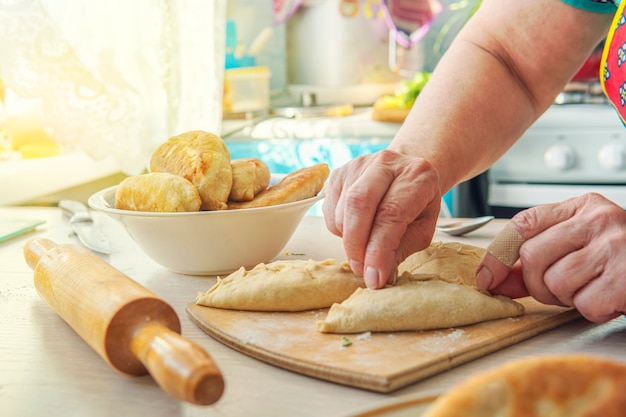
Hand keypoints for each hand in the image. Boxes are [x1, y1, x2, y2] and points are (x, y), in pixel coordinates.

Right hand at [322, 149, 440, 288]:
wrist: (407, 170)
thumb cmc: (417, 204)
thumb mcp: (422, 229)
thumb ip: (401, 251)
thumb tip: (378, 277)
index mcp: (415, 175)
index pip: (391, 214)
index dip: (379, 250)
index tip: (374, 278)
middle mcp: (385, 163)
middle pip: (359, 204)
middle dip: (356, 245)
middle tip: (361, 269)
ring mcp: (358, 165)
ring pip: (341, 211)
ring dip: (349, 239)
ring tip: (365, 244)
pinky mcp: (338, 173)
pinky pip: (329, 211)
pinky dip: (340, 229)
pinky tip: (356, 227)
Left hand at [476, 193, 625, 322]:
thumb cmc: (624, 258)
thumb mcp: (581, 245)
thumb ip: (537, 258)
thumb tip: (493, 278)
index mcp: (583, 206)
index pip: (523, 224)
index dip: (497, 255)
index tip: (486, 279)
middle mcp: (599, 220)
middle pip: (533, 257)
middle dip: (538, 284)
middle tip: (561, 289)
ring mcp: (615, 246)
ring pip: (555, 283)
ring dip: (568, 298)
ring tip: (593, 288)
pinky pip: (584, 304)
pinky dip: (594, 310)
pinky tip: (610, 298)